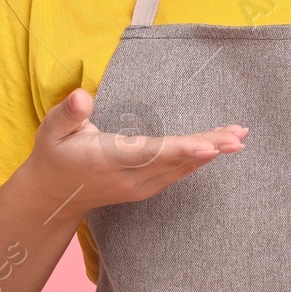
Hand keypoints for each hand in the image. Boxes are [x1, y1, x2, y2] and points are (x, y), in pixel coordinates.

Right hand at [22, 87, 247, 211]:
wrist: (53, 195)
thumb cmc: (55, 154)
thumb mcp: (51, 130)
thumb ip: (68, 113)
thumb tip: (81, 96)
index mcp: (108, 159)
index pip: (150, 154)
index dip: (181, 150)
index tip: (208, 146)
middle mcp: (129, 177)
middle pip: (175, 161)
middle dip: (209, 148)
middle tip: (238, 136)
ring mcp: (140, 186)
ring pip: (181, 168)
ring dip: (211, 152)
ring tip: (239, 137)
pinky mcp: (146, 187)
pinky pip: (178, 173)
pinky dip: (201, 159)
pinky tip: (220, 147)